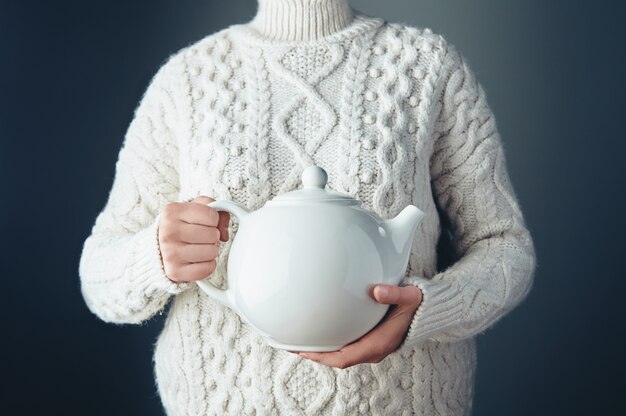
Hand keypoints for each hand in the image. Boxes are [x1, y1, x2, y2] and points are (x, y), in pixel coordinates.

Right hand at [158, 196, 229, 281]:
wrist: (159, 246)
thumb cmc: (182, 225)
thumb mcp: (196, 208)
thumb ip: (217, 210)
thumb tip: (224, 234)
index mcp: (172, 211)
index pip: (212, 216)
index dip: (214, 220)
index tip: (205, 223)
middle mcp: (168, 232)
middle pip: (213, 235)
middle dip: (213, 236)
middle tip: (202, 237)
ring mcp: (170, 253)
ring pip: (211, 252)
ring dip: (211, 251)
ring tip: (199, 247)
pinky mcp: (174, 272)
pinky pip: (207, 269)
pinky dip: (208, 265)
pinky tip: (198, 260)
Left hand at [295, 284, 422, 368]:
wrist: (429, 310)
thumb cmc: (418, 304)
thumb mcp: (409, 296)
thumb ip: (393, 293)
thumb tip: (375, 291)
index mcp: (379, 343)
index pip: (343, 358)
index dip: (321, 357)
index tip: (302, 351)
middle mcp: (374, 349)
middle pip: (338, 359)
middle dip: (315, 355)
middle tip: (292, 345)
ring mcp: (372, 346)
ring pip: (342, 355)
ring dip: (322, 351)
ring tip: (302, 341)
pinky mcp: (372, 340)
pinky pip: (347, 347)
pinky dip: (332, 344)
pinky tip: (322, 333)